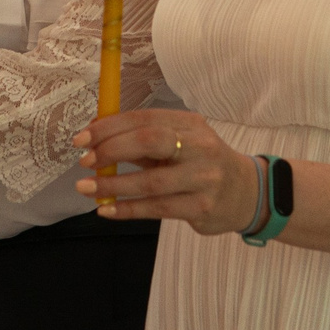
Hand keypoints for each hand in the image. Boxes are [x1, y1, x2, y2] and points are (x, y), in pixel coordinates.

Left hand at [72, 108, 260, 235]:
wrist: (247, 194)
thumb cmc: (201, 164)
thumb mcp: (180, 144)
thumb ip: (144, 142)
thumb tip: (96, 141)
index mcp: (189, 123)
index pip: (144, 118)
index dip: (110, 127)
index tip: (82, 139)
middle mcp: (199, 146)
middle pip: (150, 141)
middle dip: (112, 149)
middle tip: (84, 161)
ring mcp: (203, 178)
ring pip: (151, 181)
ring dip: (113, 186)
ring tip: (86, 188)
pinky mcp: (202, 207)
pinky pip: (158, 209)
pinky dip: (128, 209)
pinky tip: (107, 210)